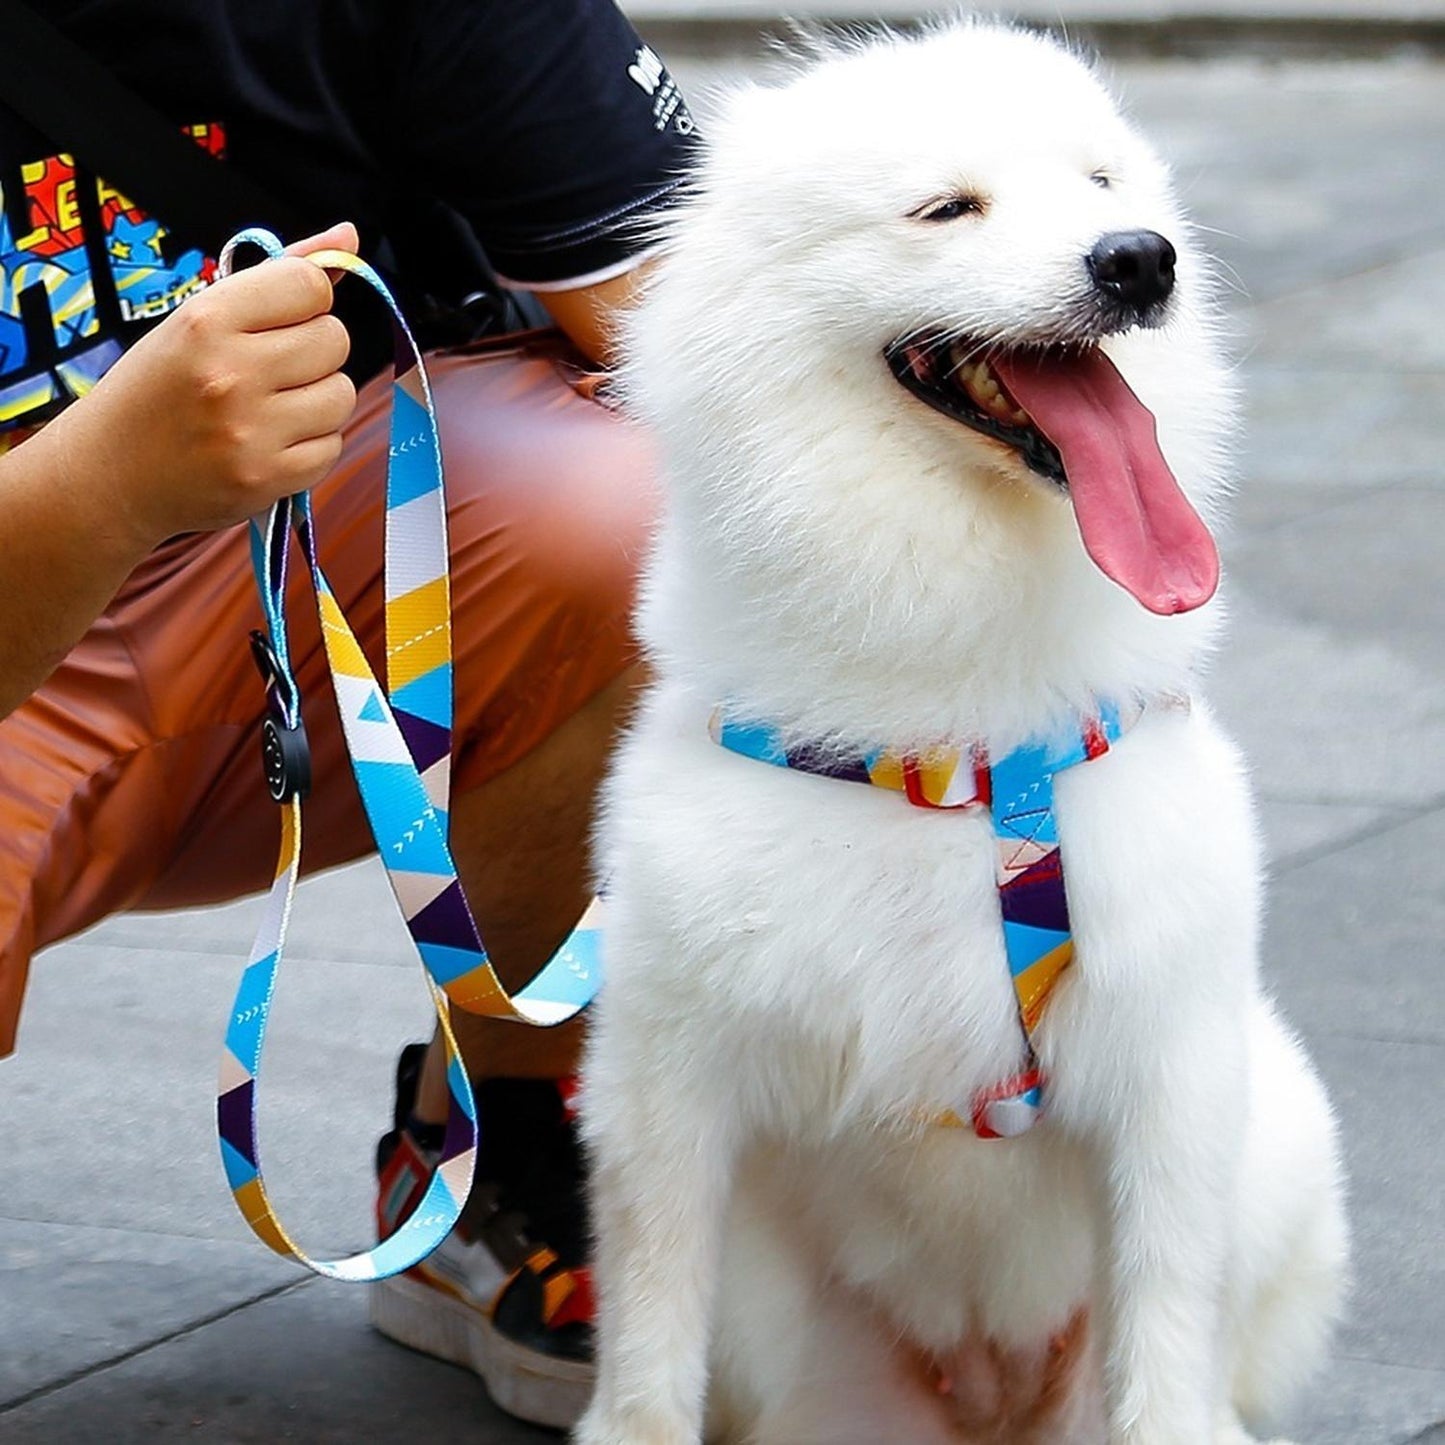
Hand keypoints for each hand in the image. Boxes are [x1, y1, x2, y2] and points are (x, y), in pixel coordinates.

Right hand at [52, 221, 360, 548]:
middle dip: (313, 350)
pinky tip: (271, 441)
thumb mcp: (199, 319)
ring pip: (342, 395)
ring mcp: (251, 432)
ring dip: (318, 399)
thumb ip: (279, 276)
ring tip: (272, 407)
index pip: (311, 285)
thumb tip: (348, 236)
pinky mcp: (268, 479)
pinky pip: (333, 446)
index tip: (280, 319)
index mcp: (207, 320)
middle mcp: (231, 374)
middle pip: (335, 339)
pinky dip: (312, 444)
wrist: (109, 473)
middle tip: (271, 368)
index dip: (306, 301)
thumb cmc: (158, 388)